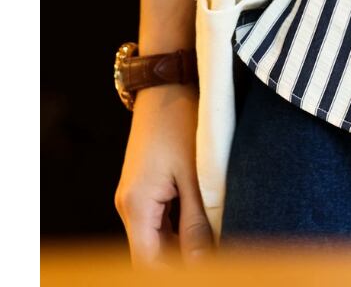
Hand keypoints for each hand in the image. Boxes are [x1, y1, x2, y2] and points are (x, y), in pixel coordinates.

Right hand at [114, 83, 211, 265]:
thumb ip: (197, 223)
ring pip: (158, 237)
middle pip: (153, 253)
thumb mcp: (195, 175)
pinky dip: (181, 225)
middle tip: (221, 254)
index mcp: (136, 206)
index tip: (211, 267)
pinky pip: (160, 219)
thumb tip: (200, 265)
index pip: (149, 264)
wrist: (167, 83)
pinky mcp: (145, 185)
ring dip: (184, 243)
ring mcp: (135, 196)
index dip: (178, 273)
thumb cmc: (181, 122)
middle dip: (184, 260)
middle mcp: (129, 206)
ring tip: (218, 240)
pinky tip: (207, 221)